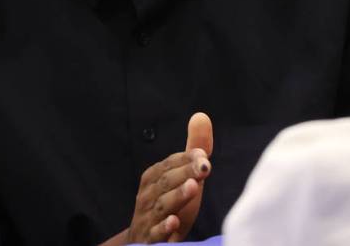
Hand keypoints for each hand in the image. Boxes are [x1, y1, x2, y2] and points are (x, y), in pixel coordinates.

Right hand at [127, 113, 212, 242]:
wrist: (144, 238)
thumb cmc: (167, 202)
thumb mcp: (180, 176)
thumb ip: (193, 149)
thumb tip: (201, 116)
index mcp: (153, 177)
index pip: (170, 163)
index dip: (187, 159)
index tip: (204, 156)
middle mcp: (147, 194)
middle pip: (166, 182)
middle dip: (186, 173)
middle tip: (205, 168)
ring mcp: (147, 217)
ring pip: (161, 205)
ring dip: (177, 196)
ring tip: (193, 187)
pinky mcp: (150, 239)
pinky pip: (155, 233)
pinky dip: (163, 227)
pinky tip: (174, 222)